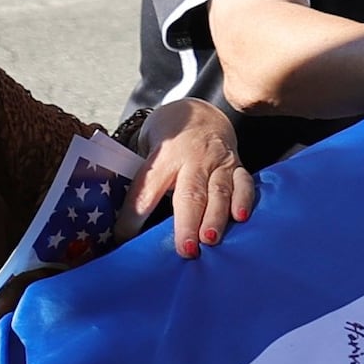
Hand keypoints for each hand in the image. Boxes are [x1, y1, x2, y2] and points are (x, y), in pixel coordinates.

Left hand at [131, 101, 252, 259]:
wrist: (202, 113)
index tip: (124, 238)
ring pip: (219, 191)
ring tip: (210, 240)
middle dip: (188, 223)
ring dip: (215, 218)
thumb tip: (119, 216)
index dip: (135, 214)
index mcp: (165, 155)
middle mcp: (194, 158)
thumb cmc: (170, 137)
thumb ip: (143, 176)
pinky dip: (244, 200)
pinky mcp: (237, 167)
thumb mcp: (148, 146)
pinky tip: (241, 217)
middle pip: (190, 193)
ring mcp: (218, 162)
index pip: (148, 188)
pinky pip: (244, 183)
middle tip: (185, 250)